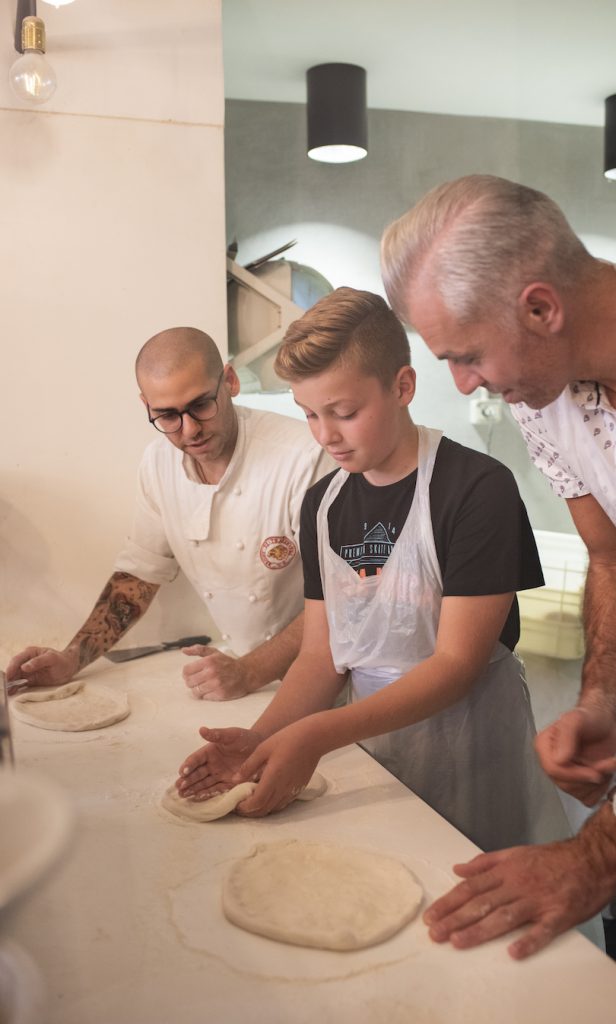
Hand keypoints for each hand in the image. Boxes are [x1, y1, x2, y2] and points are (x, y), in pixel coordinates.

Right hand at [5, 646, 78, 690]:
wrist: (69, 668)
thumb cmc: (62, 660)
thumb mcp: (52, 659)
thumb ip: (38, 661)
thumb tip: (24, 667)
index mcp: (30, 653)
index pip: (17, 660)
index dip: (11, 668)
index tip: (8, 676)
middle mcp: (26, 661)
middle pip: (13, 669)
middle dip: (9, 678)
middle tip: (5, 686)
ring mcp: (27, 671)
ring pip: (15, 677)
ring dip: (10, 684)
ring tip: (7, 691)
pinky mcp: (30, 680)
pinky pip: (20, 684)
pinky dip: (15, 688)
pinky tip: (12, 692)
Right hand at [176, 727, 261, 798]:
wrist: (262, 749)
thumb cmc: (245, 738)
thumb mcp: (231, 735)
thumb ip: (217, 734)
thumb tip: (201, 729)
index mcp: (209, 751)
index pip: (196, 759)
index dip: (188, 765)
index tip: (182, 771)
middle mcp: (211, 764)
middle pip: (196, 773)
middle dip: (187, 780)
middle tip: (179, 787)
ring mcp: (218, 775)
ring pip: (203, 783)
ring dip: (193, 789)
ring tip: (183, 795)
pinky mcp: (227, 784)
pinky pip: (215, 790)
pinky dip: (206, 794)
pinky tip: (197, 798)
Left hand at [181, 645, 253, 700]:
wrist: (245, 673)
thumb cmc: (228, 663)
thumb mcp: (214, 653)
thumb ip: (198, 650)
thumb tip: (184, 650)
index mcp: (208, 661)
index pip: (186, 671)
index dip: (186, 673)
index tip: (190, 674)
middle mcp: (212, 672)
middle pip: (189, 682)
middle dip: (191, 682)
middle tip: (197, 681)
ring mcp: (216, 684)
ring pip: (196, 691)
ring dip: (198, 689)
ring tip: (204, 686)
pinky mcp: (221, 694)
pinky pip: (205, 697)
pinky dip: (206, 695)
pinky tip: (212, 689)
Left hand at [230, 718, 324, 817]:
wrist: (314, 738)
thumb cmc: (287, 739)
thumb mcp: (263, 748)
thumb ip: (248, 766)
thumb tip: (234, 780)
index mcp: (273, 778)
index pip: (256, 803)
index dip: (244, 808)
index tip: (235, 804)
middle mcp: (283, 789)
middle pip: (264, 809)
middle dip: (250, 812)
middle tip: (240, 806)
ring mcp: (293, 790)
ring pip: (274, 808)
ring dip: (261, 809)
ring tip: (251, 802)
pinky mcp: (299, 789)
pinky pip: (283, 803)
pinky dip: (272, 804)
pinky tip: (268, 796)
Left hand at [423, 836, 613, 959]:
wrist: (589, 859)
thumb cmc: (551, 858)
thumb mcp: (515, 852)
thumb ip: (485, 862)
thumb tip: (458, 869)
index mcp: (506, 870)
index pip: (471, 887)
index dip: (449, 902)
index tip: (431, 915)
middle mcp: (517, 885)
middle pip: (481, 903)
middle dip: (455, 918)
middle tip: (434, 933)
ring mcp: (537, 900)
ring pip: (504, 917)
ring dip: (479, 930)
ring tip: (458, 942)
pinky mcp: (558, 915)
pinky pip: (542, 930)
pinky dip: (528, 941)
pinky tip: (513, 952)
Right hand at [534, 705, 615, 804]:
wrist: (606, 725)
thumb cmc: (591, 719)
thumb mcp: (577, 719)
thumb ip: (566, 736)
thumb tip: (558, 759)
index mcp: (545, 747)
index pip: (552, 769)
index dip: (574, 773)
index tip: (594, 771)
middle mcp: (552, 762)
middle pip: (565, 785)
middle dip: (588, 776)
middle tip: (604, 765)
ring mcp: (565, 776)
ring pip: (578, 793)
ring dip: (598, 781)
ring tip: (606, 764)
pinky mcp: (580, 785)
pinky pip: (588, 798)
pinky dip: (601, 789)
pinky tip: (604, 773)